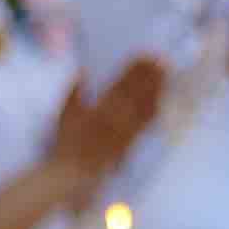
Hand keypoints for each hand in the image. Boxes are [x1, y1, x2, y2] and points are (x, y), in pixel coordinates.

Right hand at [45, 55, 168, 185]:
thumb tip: (82, 73)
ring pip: (146, 106)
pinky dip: (154, 110)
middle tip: (161, 61)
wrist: (74, 172)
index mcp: (99, 110)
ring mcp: (126, 131)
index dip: (135, 70)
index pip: (121, 84)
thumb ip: (74, 93)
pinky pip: (146, 124)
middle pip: (138, 93)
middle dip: (151, 76)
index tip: (144, 56)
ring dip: (157, 90)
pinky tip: (159, 101)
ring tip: (164, 76)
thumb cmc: (66, 144)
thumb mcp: (64, 115)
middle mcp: (116, 119)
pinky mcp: (131, 141)